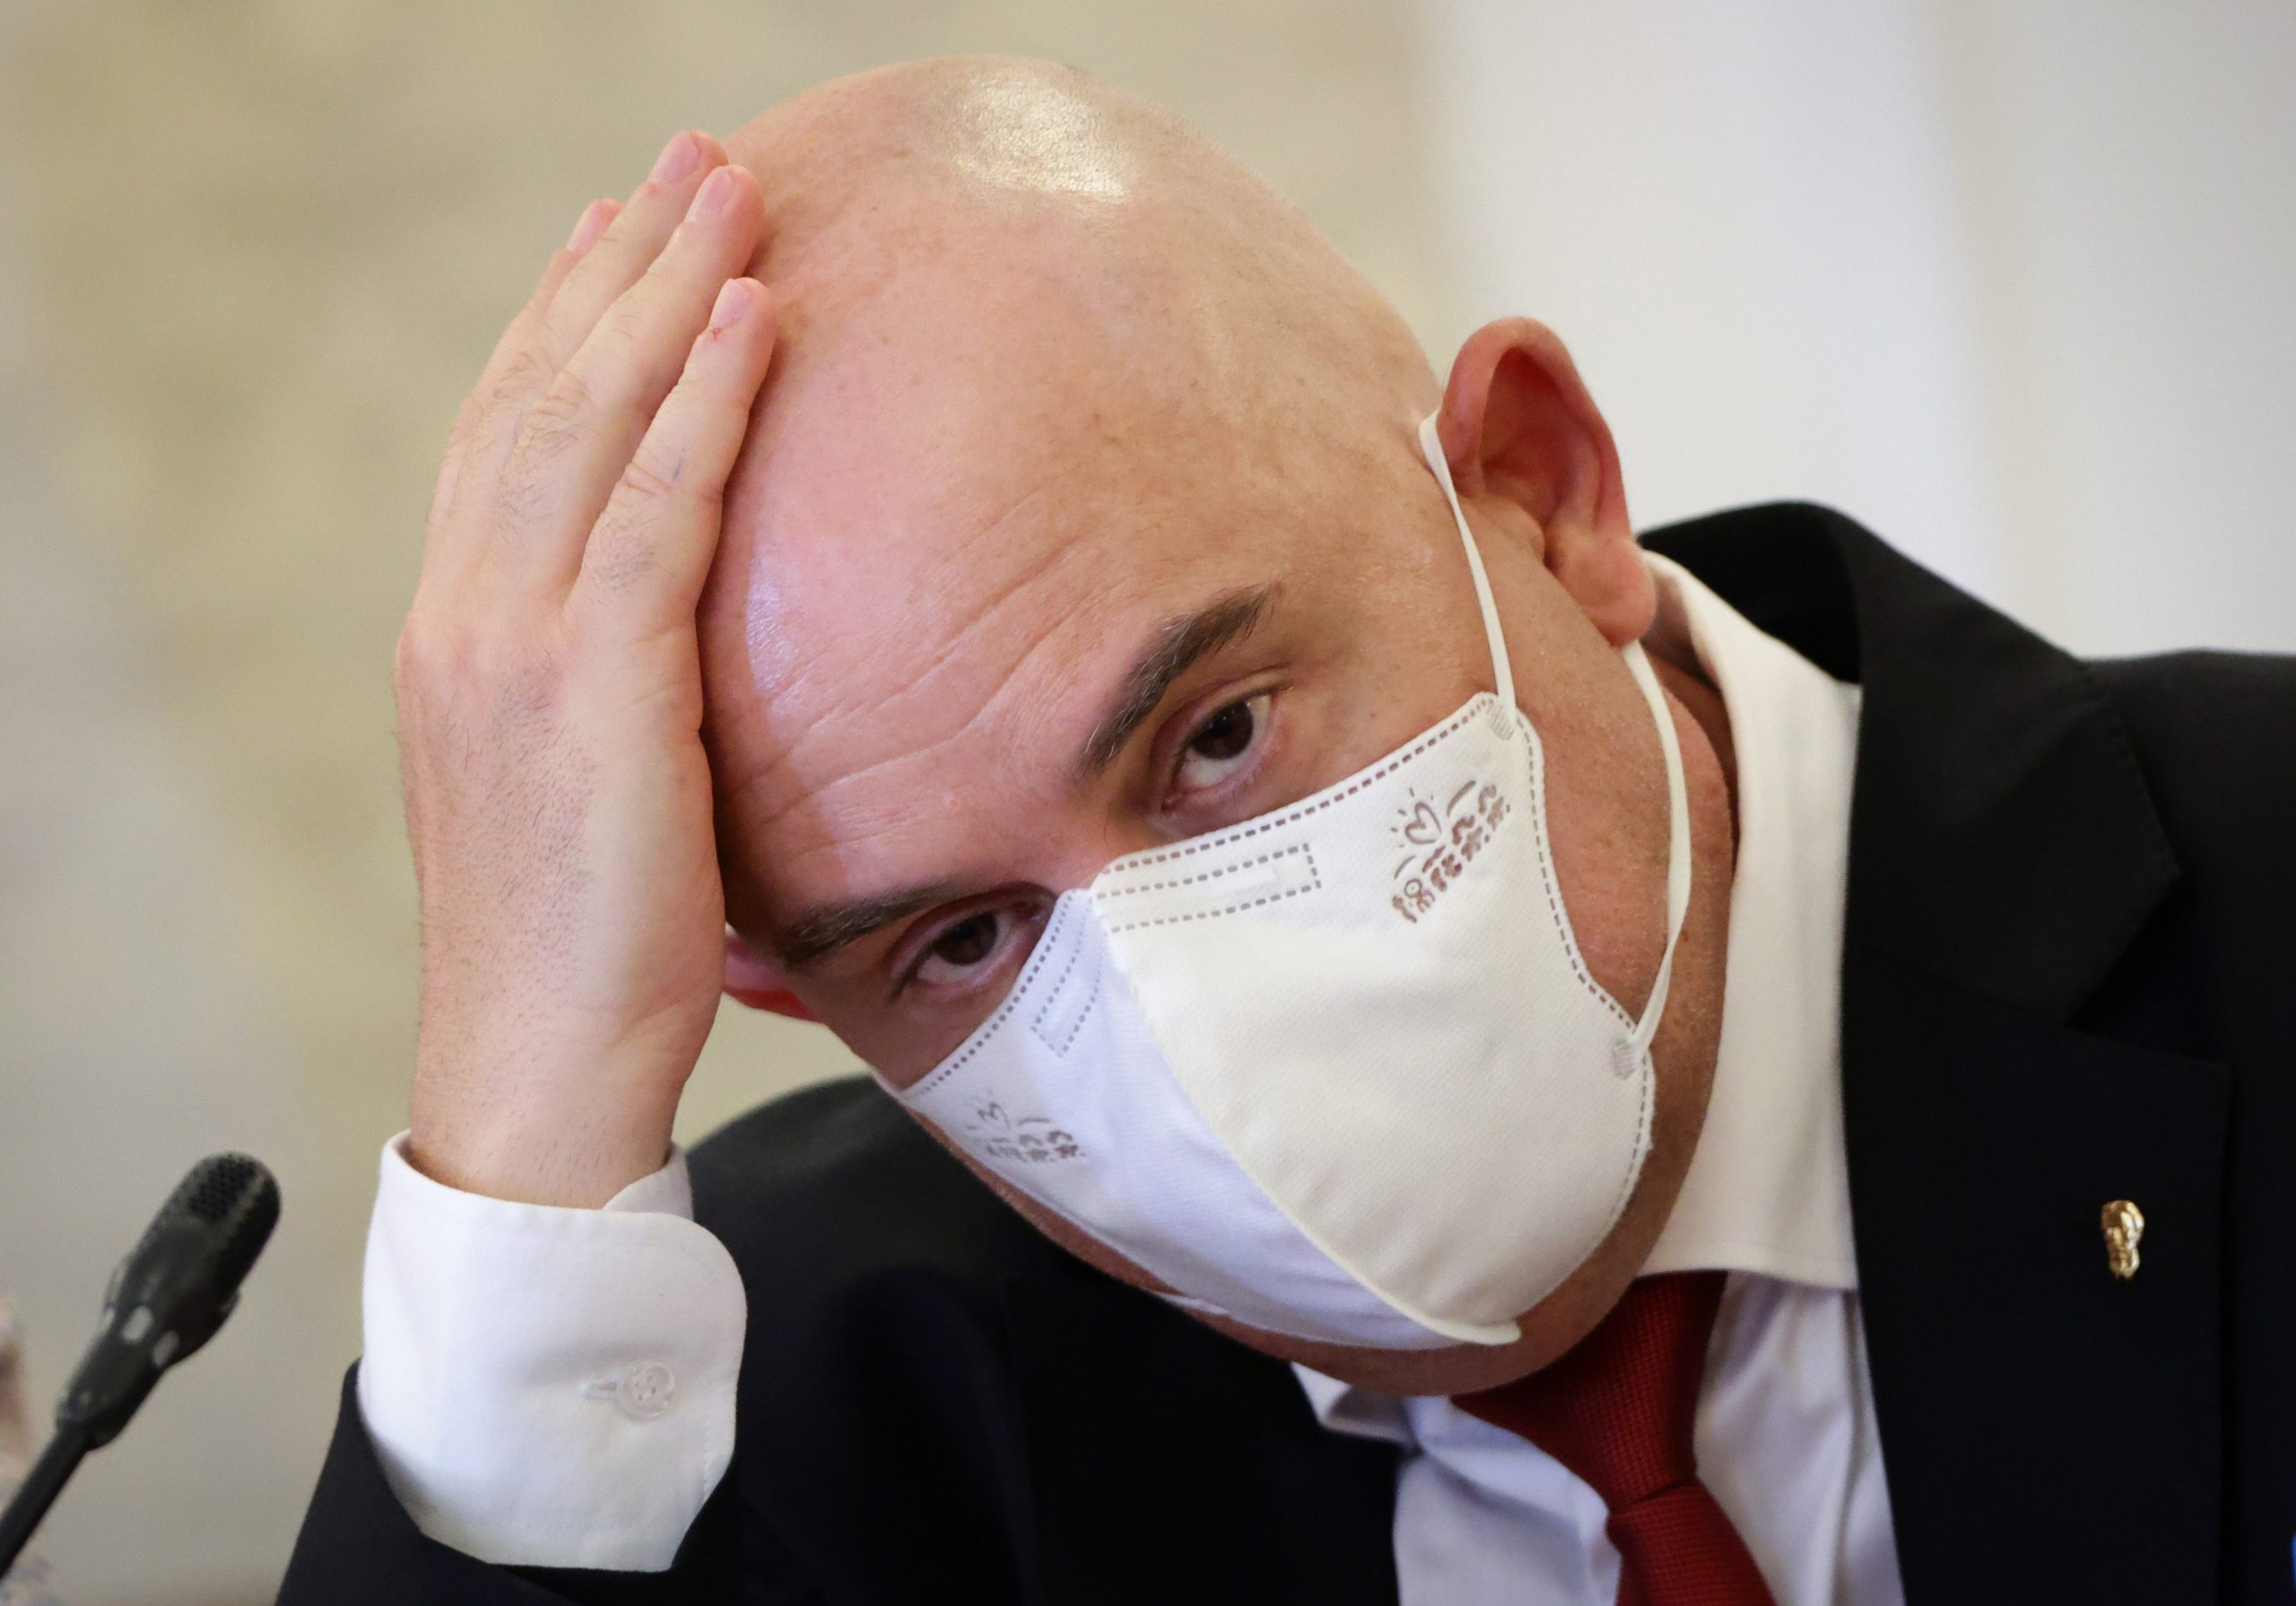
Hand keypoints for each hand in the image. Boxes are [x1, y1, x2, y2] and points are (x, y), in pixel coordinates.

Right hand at [395, 131, 772, 1205]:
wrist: (537, 1067)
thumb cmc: (583, 949)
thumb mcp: (579, 788)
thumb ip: (609, 688)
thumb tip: (685, 645)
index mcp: (458, 634)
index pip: (505, 438)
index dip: (558, 325)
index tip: (613, 239)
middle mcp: (466, 614)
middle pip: (540, 394)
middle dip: (618, 265)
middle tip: (686, 163)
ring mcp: (513, 644)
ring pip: (588, 422)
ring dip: (665, 291)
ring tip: (730, 190)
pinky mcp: (589, 687)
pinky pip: (655, 508)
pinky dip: (702, 401)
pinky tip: (752, 319)